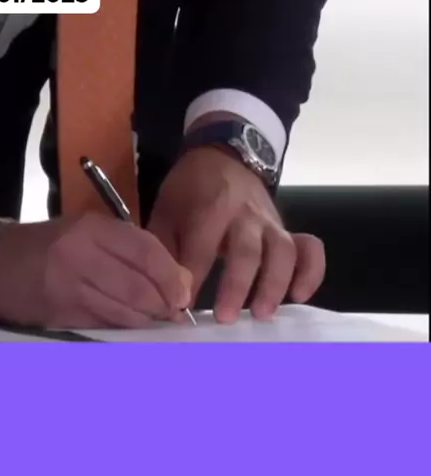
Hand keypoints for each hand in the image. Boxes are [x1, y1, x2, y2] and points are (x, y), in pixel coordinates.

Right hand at [0, 209, 191, 328]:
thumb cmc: (49, 245)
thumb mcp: (87, 232)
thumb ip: (128, 250)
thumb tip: (176, 279)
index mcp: (93, 228)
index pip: (145, 250)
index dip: (170, 275)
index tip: (185, 292)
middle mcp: (82, 253)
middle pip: (138, 284)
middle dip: (164, 303)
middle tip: (176, 313)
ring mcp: (70, 285)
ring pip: (124, 309)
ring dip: (148, 320)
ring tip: (159, 322)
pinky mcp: (61, 312)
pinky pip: (104, 323)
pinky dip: (124, 328)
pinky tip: (134, 328)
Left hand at [148, 147, 325, 321]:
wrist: (222, 156)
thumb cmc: (190, 191)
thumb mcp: (166, 212)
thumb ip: (164, 252)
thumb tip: (165, 295)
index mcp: (210, 206)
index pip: (201, 247)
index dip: (193, 279)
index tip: (182, 307)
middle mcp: (245, 214)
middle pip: (247, 251)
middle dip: (237, 286)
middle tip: (224, 318)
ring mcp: (270, 222)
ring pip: (282, 252)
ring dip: (275, 284)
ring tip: (262, 314)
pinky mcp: (287, 229)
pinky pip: (309, 248)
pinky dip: (311, 272)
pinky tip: (299, 296)